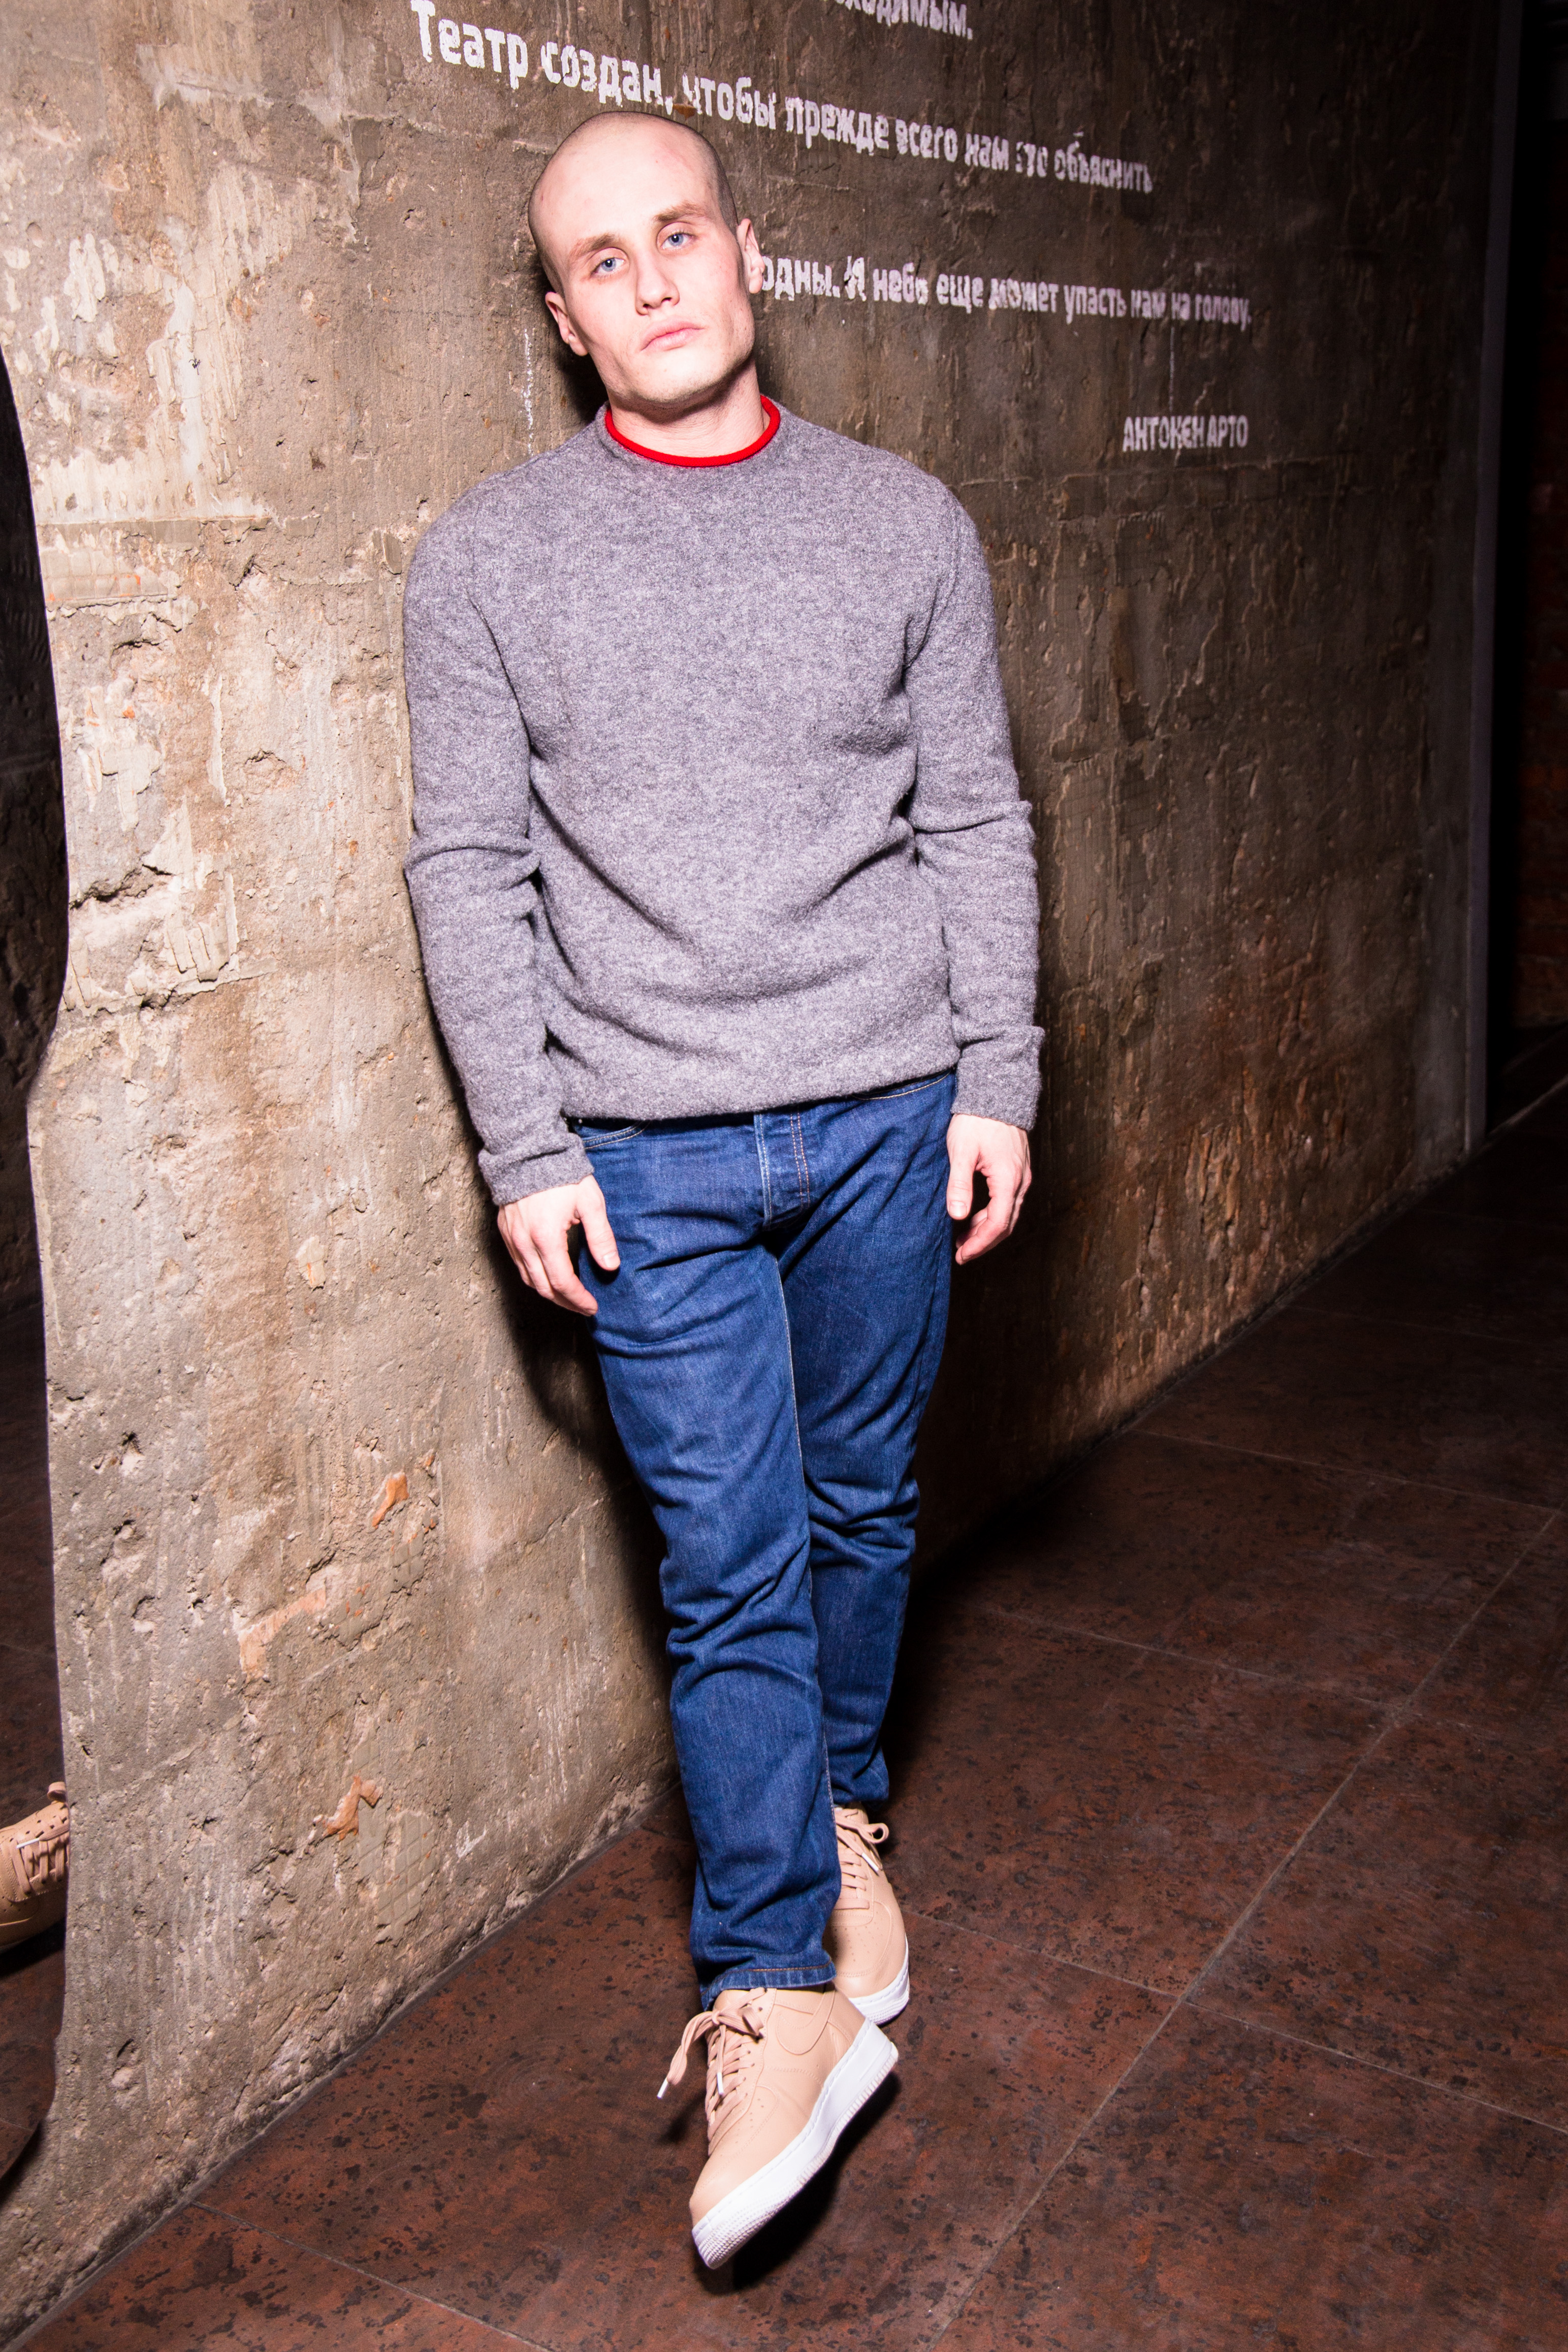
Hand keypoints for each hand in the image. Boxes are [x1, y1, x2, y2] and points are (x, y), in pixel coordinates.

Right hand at [497, 1175, 619, 1315]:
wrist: (528, 1151)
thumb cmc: (562, 1174)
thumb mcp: (590, 1202)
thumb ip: (601, 1236)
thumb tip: (611, 1266)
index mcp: (546, 1238)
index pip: (562, 1282)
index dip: (578, 1299)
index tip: (592, 1306)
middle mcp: (524, 1243)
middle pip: (543, 1288)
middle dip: (565, 1302)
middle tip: (583, 1307)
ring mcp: (512, 1238)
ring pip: (528, 1279)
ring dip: (549, 1293)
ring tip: (569, 1296)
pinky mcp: (505, 1232)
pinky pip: (518, 1265)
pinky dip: (534, 1277)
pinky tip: (549, 1276)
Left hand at [946, 1115, 1030, 1264]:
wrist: (995, 1092)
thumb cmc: (976, 1119)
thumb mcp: (961, 1151)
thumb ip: (959, 1184)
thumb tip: (958, 1216)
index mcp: (1008, 1180)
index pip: (997, 1224)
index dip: (979, 1245)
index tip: (962, 1256)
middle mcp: (1021, 1181)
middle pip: (1006, 1224)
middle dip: (983, 1242)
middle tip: (961, 1253)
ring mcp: (1022, 1175)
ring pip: (1008, 1213)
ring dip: (986, 1229)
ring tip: (962, 1238)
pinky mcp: (1018, 1170)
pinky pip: (1008, 1201)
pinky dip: (992, 1214)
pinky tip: (973, 1216)